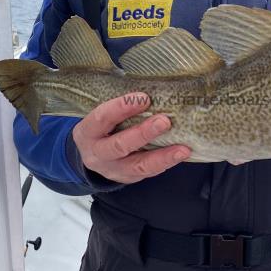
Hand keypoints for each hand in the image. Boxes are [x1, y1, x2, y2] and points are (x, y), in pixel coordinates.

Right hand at [72, 94, 190, 183]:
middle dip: (143, 133)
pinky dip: (165, 163)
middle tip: (164, 121)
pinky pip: (147, 173)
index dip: (122, 107)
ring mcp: (112, 169)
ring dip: (162, 156)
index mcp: (88, 132)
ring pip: (137, 166)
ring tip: (182, 149)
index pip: (102, 118)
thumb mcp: (102, 117)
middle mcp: (97, 153)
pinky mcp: (128, 178)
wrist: (92, 155)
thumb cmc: (103, 127)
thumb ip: (121, 108)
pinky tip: (180, 154)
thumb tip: (154, 92)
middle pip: (119, 145)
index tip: (144, 98)